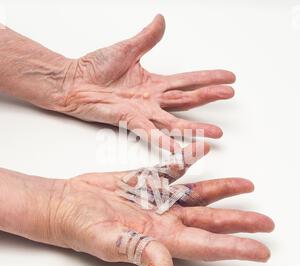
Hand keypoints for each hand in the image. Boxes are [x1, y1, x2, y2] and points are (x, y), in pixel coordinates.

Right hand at [44, 143, 273, 265]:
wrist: (66, 204)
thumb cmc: (81, 226)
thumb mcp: (107, 240)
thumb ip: (138, 251)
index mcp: (159, 237)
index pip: (207, 245)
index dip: (236, 248)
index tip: (261, 250)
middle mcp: (164, 220)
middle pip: (211, 221)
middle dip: (240, 221)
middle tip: (266, 222)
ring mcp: (157, 200)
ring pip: (199, 195)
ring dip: (223, 190)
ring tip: (246, 185)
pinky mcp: (146, 182)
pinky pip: (173, 170)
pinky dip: (188, 161)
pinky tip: (201, 151)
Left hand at [62, 15, 235, 149]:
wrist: (73, 81)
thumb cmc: (95, 67)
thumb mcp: (127, 49)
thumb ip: (147, 39)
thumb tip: (161, 20)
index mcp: (153, 83)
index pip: (187, 80)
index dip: (208, 78)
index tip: (228, 77)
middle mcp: (152, 100)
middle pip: (187, 99)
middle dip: (209, 97)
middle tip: (230, 95)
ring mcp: (142, 112)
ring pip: (174, 122)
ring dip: (195, 128)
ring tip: (216, 133)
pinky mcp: (129, 120)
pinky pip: (150, 133)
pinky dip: (164, 142)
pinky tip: (179, 150)